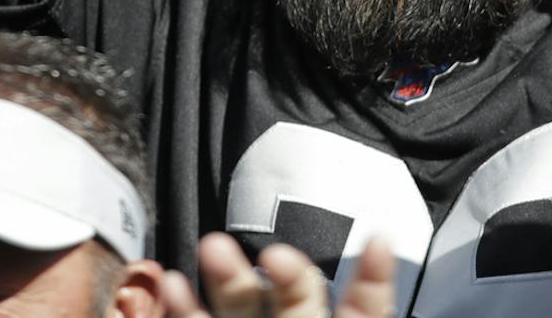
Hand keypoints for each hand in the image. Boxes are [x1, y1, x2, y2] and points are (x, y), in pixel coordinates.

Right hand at [158, 234, 394, 317]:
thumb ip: (353, 312)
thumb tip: (373, 250)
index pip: (362, 310)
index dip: (372, 280)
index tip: (380, 240)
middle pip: (295, 300)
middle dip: (286, 272)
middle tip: (276, 256)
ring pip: (243, 308)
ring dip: (228, 277)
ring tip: (212, 247)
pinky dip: (182, 309)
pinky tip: (170, 287)